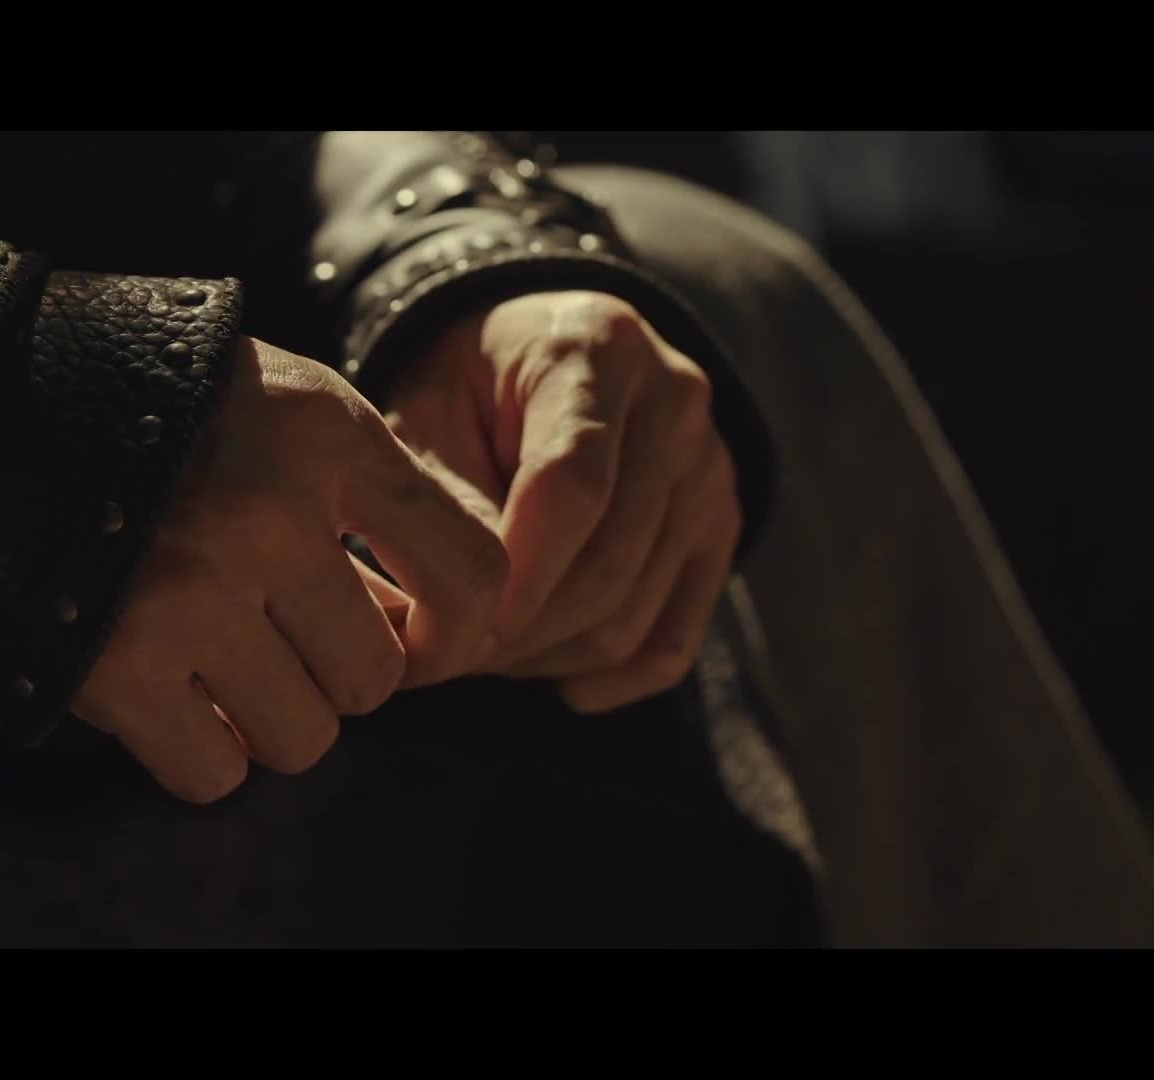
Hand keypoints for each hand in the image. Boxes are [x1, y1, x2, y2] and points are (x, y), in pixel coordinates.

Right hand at [74, 337, 507, 803]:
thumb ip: (373, 492)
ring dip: (274, 718)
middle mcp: (266, 515)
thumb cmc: (149, 403)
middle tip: (287, 635)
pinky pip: (214, 774)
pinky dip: (203, 753)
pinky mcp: (112, 666)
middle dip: (341, 672)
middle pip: (375, 677)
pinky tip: (176, 699)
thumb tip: (447, 621)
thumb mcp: (282, 403)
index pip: (468, 568)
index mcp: (323, 434)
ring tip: (227, 663)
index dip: (461, 630)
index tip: (421, 640)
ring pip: (304, 738)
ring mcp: (187, 595)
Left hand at [384, 291, 741, 712]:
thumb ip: (441, 498)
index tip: (456, 630)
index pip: (575, 485)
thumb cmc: (470, 383)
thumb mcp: (429, 409)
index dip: (519, 574)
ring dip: (550, 656)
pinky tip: (557, 681)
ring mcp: (711, 466)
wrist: (549, 348)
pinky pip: (675, 637)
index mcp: (597, 351)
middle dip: (522, 633)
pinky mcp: (723, 522)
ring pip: (635, 612)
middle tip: (449, 658)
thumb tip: (455, 614)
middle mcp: (675, 402)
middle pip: (609, 562)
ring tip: (484, 651)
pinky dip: (615, 679)